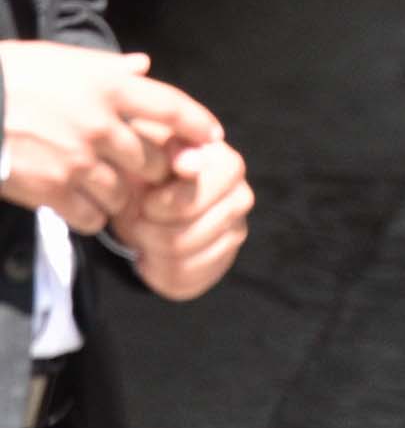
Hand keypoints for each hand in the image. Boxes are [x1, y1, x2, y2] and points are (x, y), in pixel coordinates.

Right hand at [0, 44, 222, 234]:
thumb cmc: (11, 75)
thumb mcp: (60, 59)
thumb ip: (107, 67)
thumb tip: (142, 65)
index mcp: (106, 86)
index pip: (170, 106)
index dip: (197, 123)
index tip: (211, 136)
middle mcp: (100, 124)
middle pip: (151, 158)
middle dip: (151, 169)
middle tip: (142, 172)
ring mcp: (78, 160)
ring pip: (124, 192)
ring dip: (121, 196)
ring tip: (104, 190)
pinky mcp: (52, 190)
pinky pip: (92, 217)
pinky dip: (92, 217)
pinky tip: (81, 208)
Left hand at [111, 136, 253, 300]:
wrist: (144, 198)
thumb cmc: (146, 169)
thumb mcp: (147, 149)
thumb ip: (168, 149)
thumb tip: (190, 166)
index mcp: (227, 165)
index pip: (192, 201)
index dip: (160, 205)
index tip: (147, 198)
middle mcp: (241, 198)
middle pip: (182, 235)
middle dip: (148, 228)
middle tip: (140, 215)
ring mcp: (235, 233)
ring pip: (179, 257)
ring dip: (149, 246)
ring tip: (144, 230)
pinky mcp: (221, 263)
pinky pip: (181, 277)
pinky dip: (155, 266)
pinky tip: (152, 249)